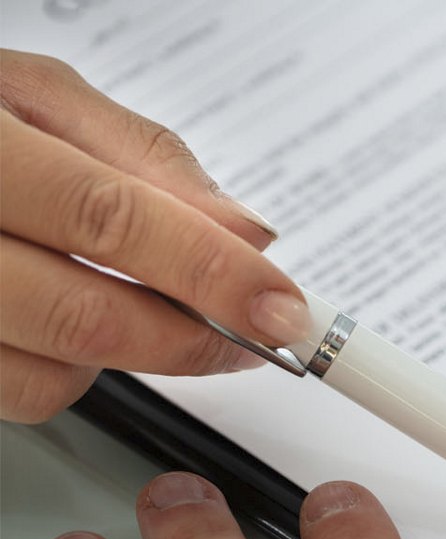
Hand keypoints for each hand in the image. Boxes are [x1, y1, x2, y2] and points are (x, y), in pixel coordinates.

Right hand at [0, 51, 309, 422]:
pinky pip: (21, 396)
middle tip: (256, 334)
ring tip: (150, 306)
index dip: (210, 270)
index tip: (281, 305)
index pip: (109, 219)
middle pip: (88, 316)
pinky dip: (73, 372)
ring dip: (133, 356)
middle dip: (195, 338)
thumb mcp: (38, 98)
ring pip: (55, 375)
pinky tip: (74, 321)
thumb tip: (247, 230)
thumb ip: (146, 158)